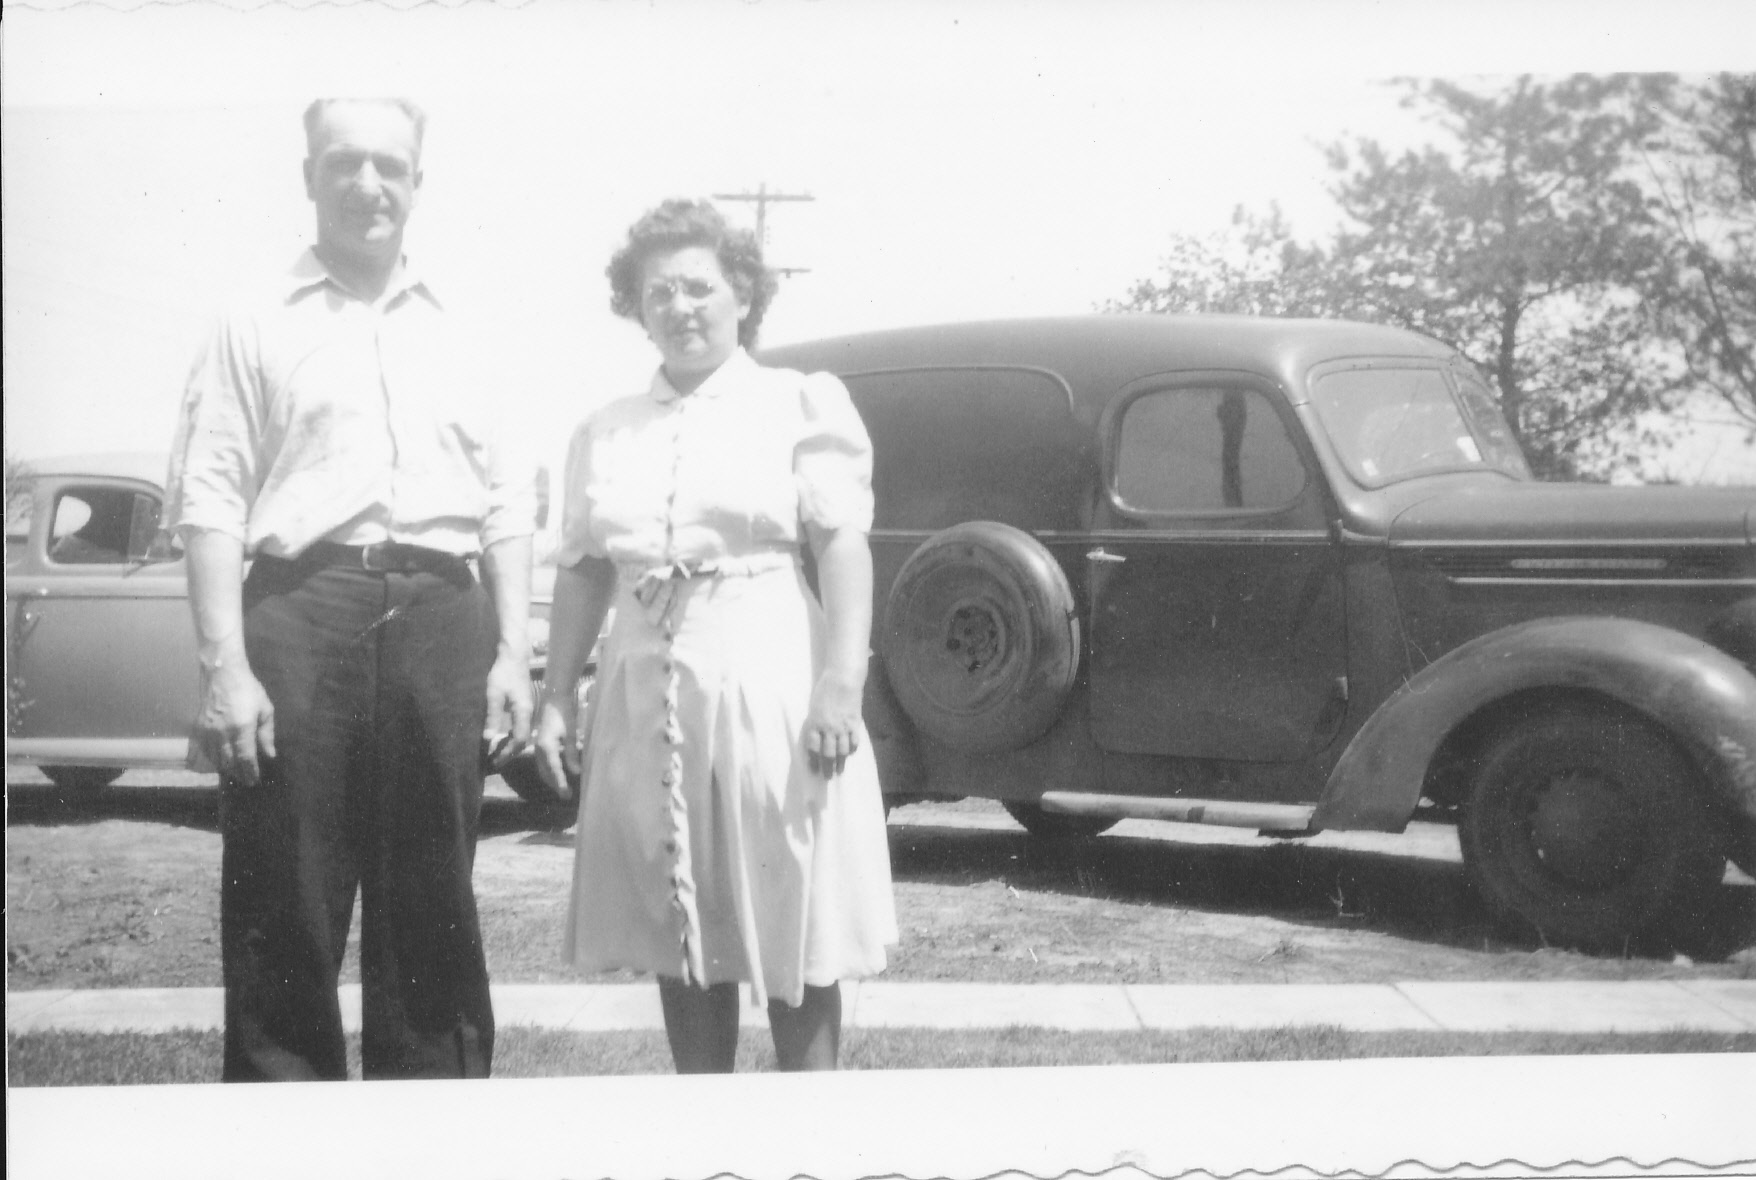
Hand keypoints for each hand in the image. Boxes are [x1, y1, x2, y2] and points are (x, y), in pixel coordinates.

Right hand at [195, 661, 275, 786]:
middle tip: (246, 780)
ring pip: (215, 759)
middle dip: (239, 774)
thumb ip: (266, 734)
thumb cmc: (248, 689)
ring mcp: (208, 731)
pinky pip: (205, 751)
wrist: (222, 674)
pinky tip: (221, 762)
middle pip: (229, 762)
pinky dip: (213, 760)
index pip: (246, 758)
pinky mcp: (198, 728)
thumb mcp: (265, 709)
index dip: (250, 771)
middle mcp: (222, 732)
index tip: (255, 780)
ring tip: (236, 773)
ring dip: (226, 769)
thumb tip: (269, 755)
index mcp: (242, 727)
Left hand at [485, 650, 533, 755]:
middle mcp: (529, 713)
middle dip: (509, 752)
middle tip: (494, 762)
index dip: (508, 752)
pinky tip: (502, 738)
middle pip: (523, 739)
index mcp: (523, 712)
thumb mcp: (494, 695)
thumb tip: (488, 739)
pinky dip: (512, 736)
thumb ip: (492, 717)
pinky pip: (521, 726)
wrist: (514, 657)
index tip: (495, 760)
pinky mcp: (524, 706)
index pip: (520, 739)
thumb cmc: (503, 674)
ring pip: (522, 734)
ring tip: (496, 753)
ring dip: (510, 745)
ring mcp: (528, 710)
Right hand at [533, 691, 579, 794]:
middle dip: (555, 785)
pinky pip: (542, 764)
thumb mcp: (571, 734)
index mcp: (547, 747)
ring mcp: (537, 748)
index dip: (561, 784)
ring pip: (543, 769)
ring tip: (562, 789)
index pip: (554, 770)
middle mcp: (538, 750)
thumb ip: (572, 754)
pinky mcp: (539, 746)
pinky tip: (557, 775)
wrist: (553, 700)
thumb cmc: (564, 715)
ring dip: (552, 780)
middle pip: (546, 773)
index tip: (566, 795)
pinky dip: (549, 772)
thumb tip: (575, 772)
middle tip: (566, 796)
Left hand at [803, 669, 863, 777]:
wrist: (842, 679)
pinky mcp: (854, 723)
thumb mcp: (814, 708)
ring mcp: (842, 727)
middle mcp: (828, 728)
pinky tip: (850, 754)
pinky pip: (854, 741)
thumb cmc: (825, 691)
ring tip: (839, 771)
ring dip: (840, 763)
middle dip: (827, 767)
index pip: (813, 748)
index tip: (814, 769)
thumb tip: (817, 739)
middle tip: (828, 777)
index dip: (813, 761)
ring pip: (841, 751)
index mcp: (815, 723)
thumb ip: (815, 724)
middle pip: (827, 754)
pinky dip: (852, 749)